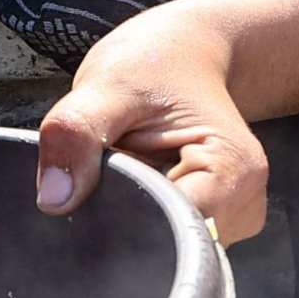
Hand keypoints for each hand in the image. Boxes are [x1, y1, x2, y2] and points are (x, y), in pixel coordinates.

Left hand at [35, 3, 267, 242]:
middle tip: (106, 172)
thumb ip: (77, 133)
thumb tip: (54, 200)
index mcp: (234, 169)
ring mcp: (231, 218)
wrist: (183, 52)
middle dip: (128, 219)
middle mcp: (244, 203)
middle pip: (173, 244)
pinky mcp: (210, 221)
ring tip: (124, 170)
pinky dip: (141, 216)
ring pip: (167, 245)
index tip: (100, 188)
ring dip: (133, 216)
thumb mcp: (108, 85)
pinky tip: (134, 183)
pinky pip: (167, 238)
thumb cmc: (155, 62)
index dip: (129, 217)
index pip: (177, 228)